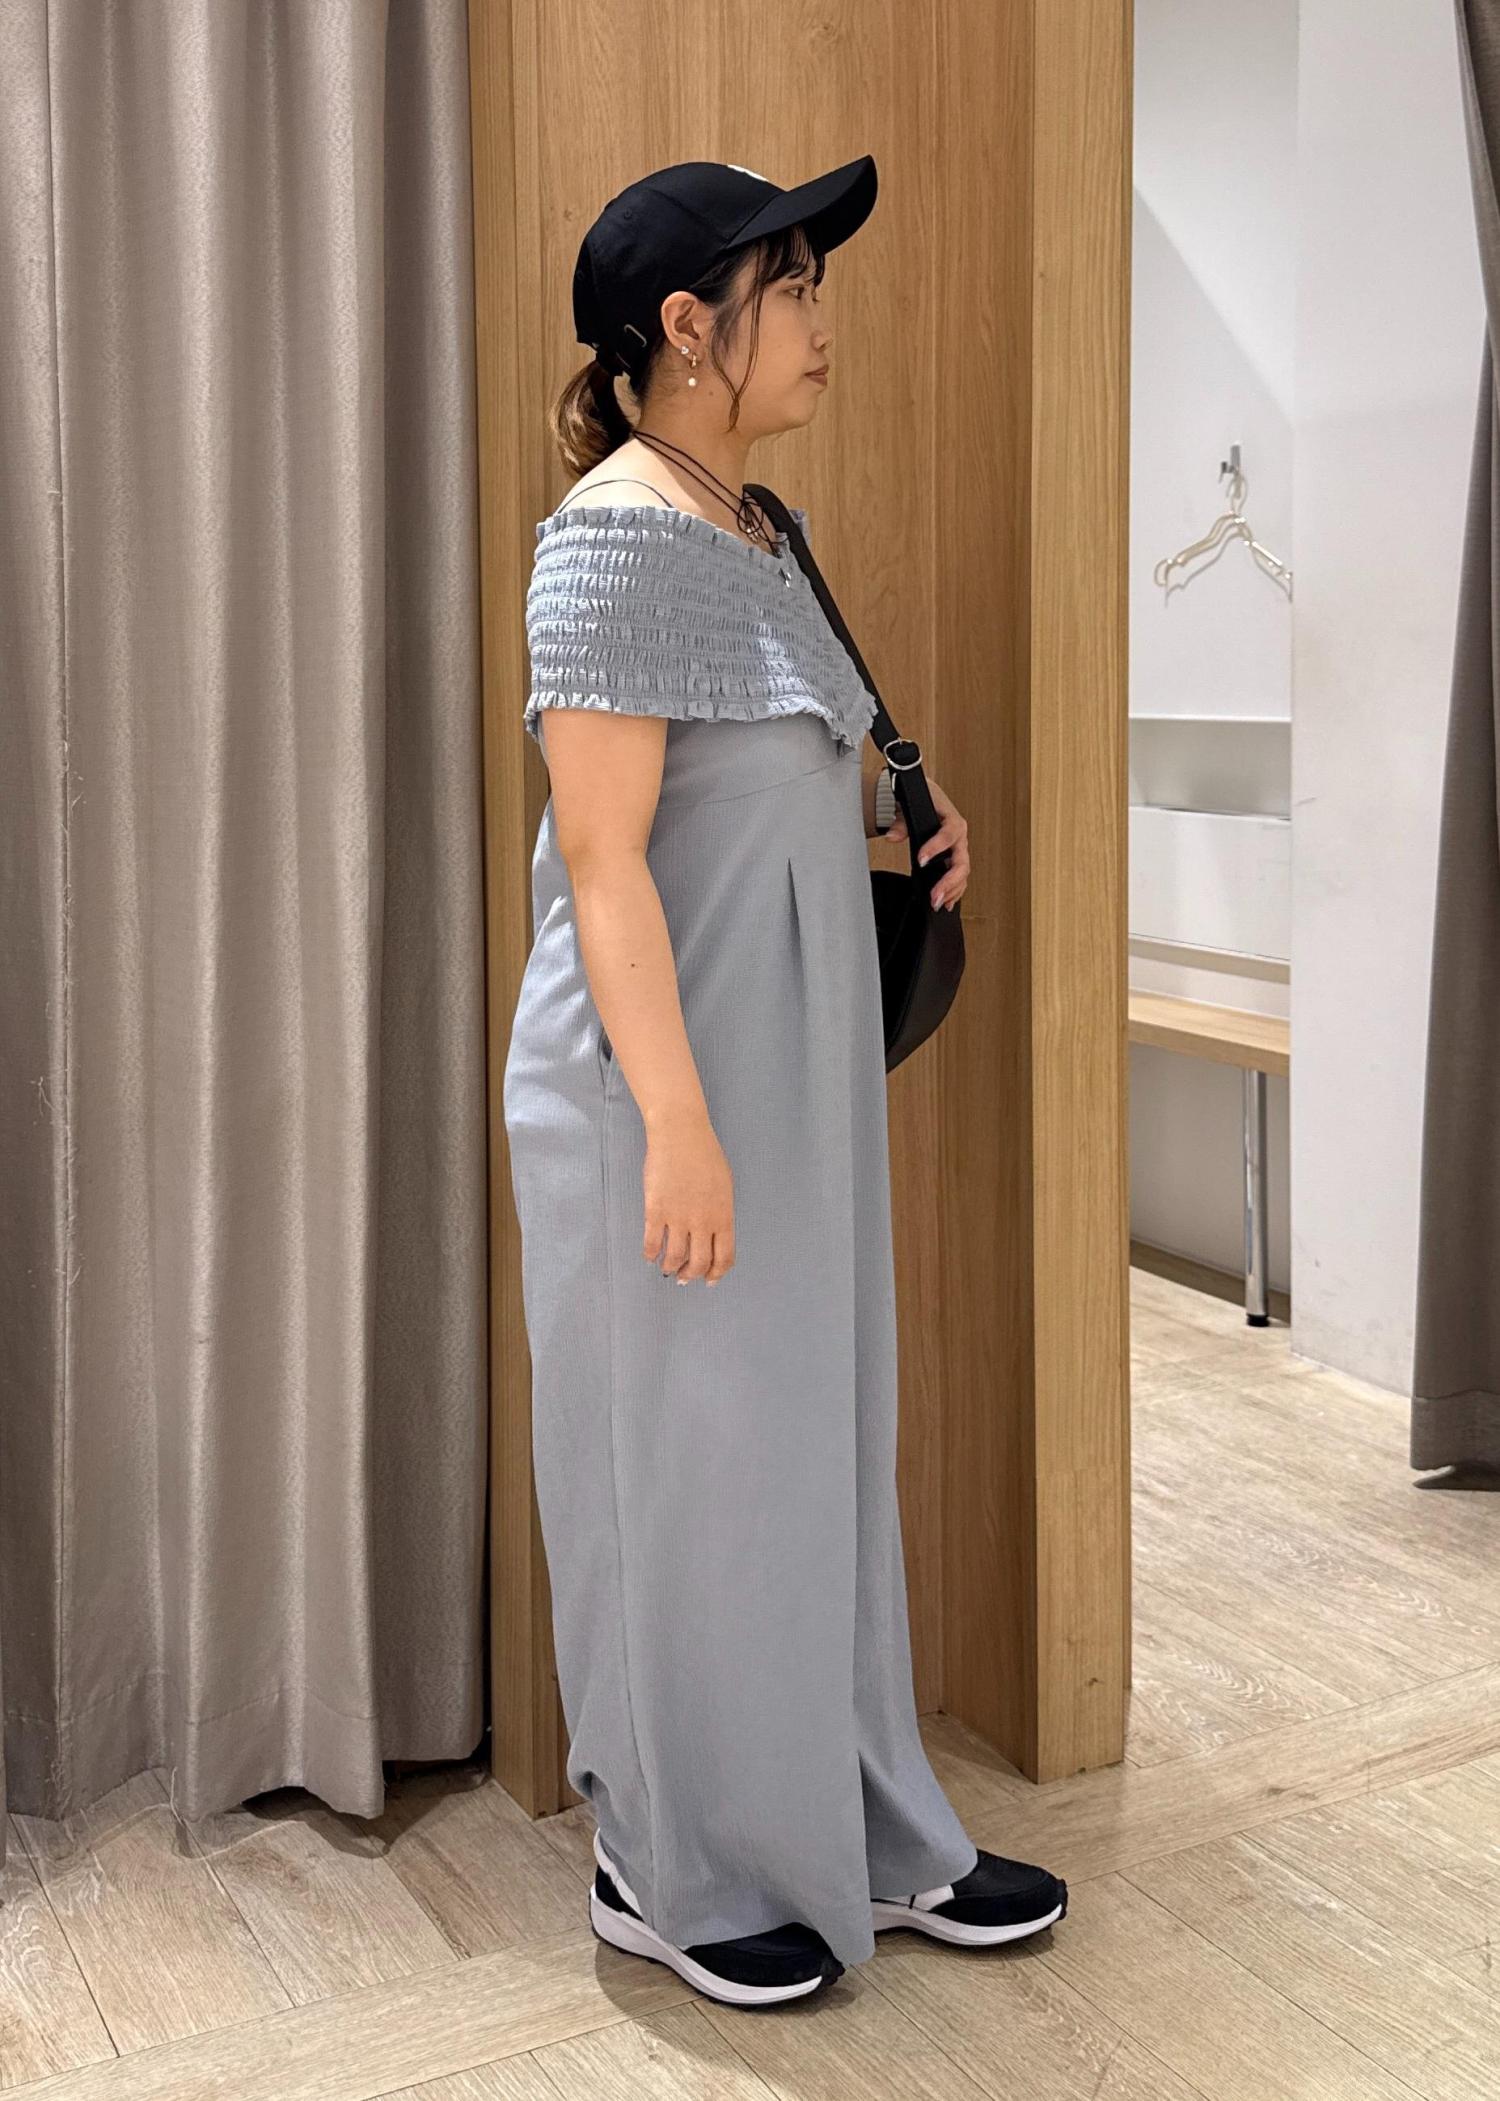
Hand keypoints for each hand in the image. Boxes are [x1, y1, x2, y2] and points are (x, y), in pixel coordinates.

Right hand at [642, 1111, 735, 1282]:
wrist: (680, 1134)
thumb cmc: (704, 1154)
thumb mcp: (724, 1186)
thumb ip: (720, 1212)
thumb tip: (712, 1234)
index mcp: (723, 1216)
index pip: (724, 1257)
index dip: (716, 1274)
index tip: (709, 1280)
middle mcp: (703, 1222)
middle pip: (698, 1263)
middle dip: (690, 1275)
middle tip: (683, 1277)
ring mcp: (678, 1217)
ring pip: (674, 1258)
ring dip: (669, 1268)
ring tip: (666, 1268)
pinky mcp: (655, 1210)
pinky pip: (652, 1242)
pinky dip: (650, 1254)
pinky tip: (649, 1255)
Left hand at [884, 776, 970, 910]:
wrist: (929, 797)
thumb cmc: (924, 799)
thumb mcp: (910, 805)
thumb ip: (901, 823)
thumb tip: (892, 836)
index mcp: (952, 820)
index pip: (949, 834)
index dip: (936, 847)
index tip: (922, 860)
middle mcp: (959, 837)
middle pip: (961, 862)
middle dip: (948, 881)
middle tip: (935, 896)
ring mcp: (959, 849)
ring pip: (962, 873)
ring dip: (952, 890)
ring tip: (938, 903)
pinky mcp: (954, 859)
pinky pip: (959, 877)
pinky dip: (955, 891)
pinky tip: (946, 903)